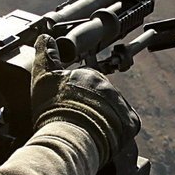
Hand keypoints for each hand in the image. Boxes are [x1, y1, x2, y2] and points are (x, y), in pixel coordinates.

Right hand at [28, 35, 140, 168]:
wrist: (71, 137)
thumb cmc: (54, 109)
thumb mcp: (44, 77)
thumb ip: (45, 55)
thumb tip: (45, 37)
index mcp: (89, 75)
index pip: (84, 82)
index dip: (74, 95)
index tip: (66, 105)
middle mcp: (108, 86)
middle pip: (100, 96)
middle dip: (90, 107)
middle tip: (76, 120)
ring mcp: (121, 103)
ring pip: (113, 110)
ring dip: (103, 119)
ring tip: (87, 132)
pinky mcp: (131, 122)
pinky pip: (126, 126)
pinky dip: (117, 131)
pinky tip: (103, 137)